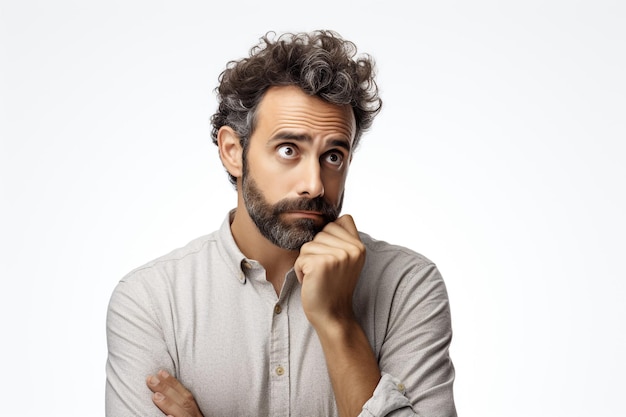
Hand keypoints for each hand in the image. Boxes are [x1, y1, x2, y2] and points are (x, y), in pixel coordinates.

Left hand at [146, 370, 204, 416]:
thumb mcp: (192, 415)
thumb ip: (183, 407)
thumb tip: (165, 394)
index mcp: (196, 412)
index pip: (186, 394)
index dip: (174, 383)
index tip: (161, 372)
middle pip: (185, 401)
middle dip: (168, 389)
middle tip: (151, 379)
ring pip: (183, 414)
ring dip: (169, 404)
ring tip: (155, 396)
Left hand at [295, 214, 365, 328]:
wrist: (333, 315)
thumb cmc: (333, 286)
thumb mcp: (346, 259)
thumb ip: (342, 238)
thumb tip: (323, 215)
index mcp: (359, 246)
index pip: (337, 221)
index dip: (329, 239)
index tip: (335, 261)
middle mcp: (352, 249)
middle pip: (319, 233)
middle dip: (316, 252)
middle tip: (325, 272)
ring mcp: (338, 256)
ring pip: (307, 246)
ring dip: (307, 263)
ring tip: (319, 278)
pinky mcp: (321, 264)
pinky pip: (300, 259)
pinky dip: (300, 272)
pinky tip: (312, 282)